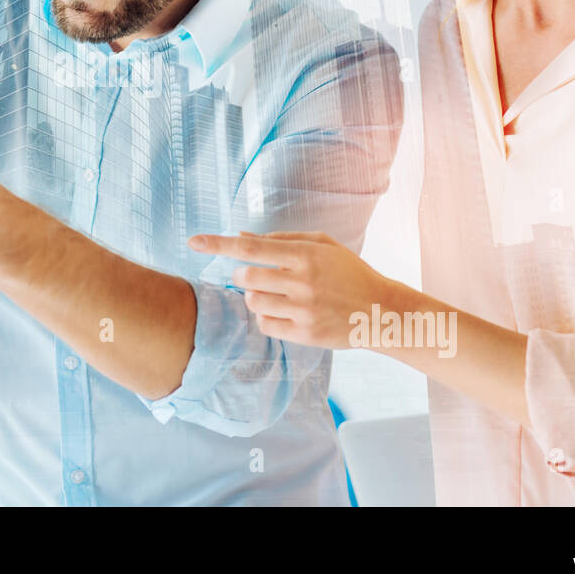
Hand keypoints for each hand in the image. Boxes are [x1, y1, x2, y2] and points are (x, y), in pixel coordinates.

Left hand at [186, 230, 392, 348]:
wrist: (381, 311)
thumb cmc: (348, 272)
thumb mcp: (321, 245)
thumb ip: (279, 240)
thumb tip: (239, 237)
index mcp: (306, 255)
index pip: (252, 248)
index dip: (219, 244)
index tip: (193, 241)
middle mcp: (303, 283)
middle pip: (246, 278)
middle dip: (241, 276)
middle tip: (254, 276)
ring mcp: (304, 311)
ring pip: (253, 302)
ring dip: (254, 296)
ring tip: (275, 294)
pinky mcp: (305, 335)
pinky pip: (265, 325)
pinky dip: (266, 317)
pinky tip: (283, 312)